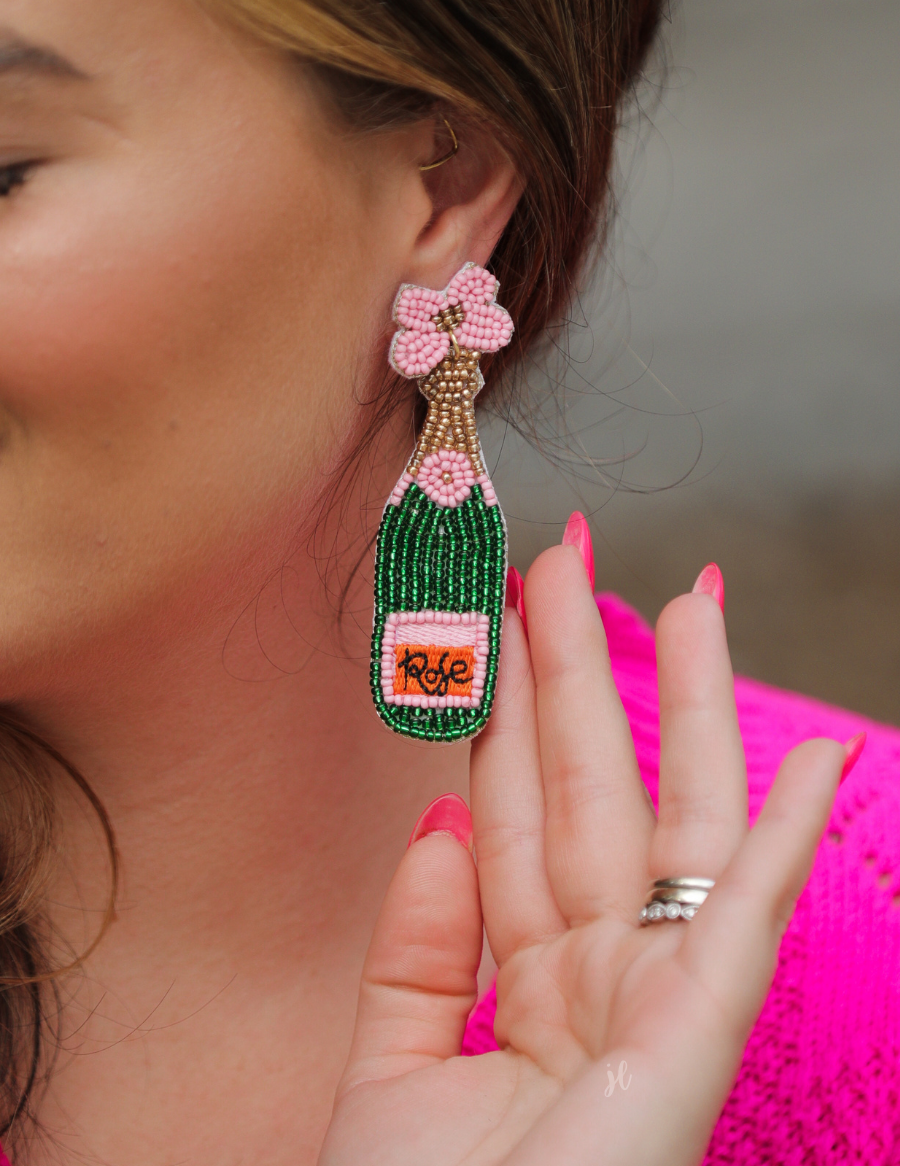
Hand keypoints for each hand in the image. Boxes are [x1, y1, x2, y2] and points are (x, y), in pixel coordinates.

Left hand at [319, 543, 846, 1165]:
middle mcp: (599, 971)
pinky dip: (792, 837)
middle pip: (593, 784)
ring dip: (687, 705)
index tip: (496, 619)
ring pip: (675, 817)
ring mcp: (655, 997)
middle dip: (582, 668)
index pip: (516, 811)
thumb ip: (417, 947)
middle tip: (571, 558)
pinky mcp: (697, 1037)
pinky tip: (817, 757)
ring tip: (690, 596)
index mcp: (529, 977)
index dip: (506, 710)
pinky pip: (749, 918)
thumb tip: (437, 827)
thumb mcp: (393, 1072)